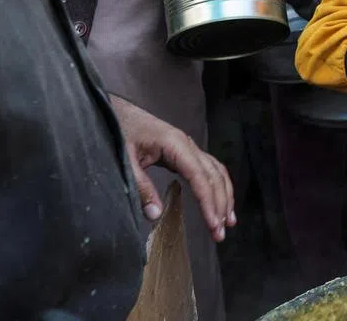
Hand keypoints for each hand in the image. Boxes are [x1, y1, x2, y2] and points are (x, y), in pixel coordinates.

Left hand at [110, 96, 235, 241]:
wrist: (118, 112)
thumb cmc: (121, 132)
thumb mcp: (126, 160)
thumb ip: (141, 187)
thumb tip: (156, 215)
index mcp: (176, 145)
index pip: (200, 177)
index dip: (208, 202)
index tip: (213, 225)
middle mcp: (189, 145)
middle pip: (214, 176)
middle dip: (220, 205)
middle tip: (220, 233)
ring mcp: (190, 147)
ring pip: (217, 172)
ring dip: (224, 196)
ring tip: (228, 222)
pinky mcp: (186, 152)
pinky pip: (209, 169)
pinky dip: (218, 186)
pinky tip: (220, 202)